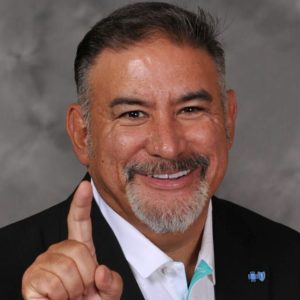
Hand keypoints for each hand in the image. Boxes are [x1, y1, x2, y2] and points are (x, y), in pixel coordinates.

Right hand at [22, 181, 122, 298]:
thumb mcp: (108, 293)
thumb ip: (112, 282)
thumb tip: (101, 271)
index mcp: (79, 249)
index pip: (80, 221)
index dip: (82, 203)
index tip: (85, 185)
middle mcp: (59, 250)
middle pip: (78, 249)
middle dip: (86, 275)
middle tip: (81, 290)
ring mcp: (44, 262)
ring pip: (67, 266)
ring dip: (74, 289)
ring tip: (69, 296)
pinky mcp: (31, 277)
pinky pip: (53, 282)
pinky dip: (60, 297)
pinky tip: (56, 299)